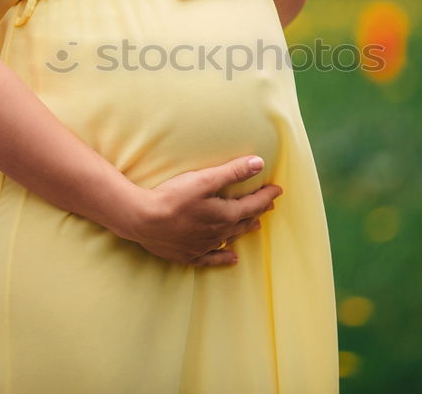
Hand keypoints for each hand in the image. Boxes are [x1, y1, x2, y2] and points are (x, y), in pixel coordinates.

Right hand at [121, 155, 281, 265]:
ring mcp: (204, 246)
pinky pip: (212, 258)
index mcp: (226, 215)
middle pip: (244, 221)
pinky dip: (224, 257)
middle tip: (268, 204)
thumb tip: (259, 163)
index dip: (267, 196)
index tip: (278, 190)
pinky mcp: (189, 255)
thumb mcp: (205, 179)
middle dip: (258, 211)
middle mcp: (219, 233)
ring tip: (255, 225)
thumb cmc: (173, 197)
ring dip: (244, 230)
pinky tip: (232, 258)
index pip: (253, 204)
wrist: (143, 220)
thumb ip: (233, 171)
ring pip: (231, 238)